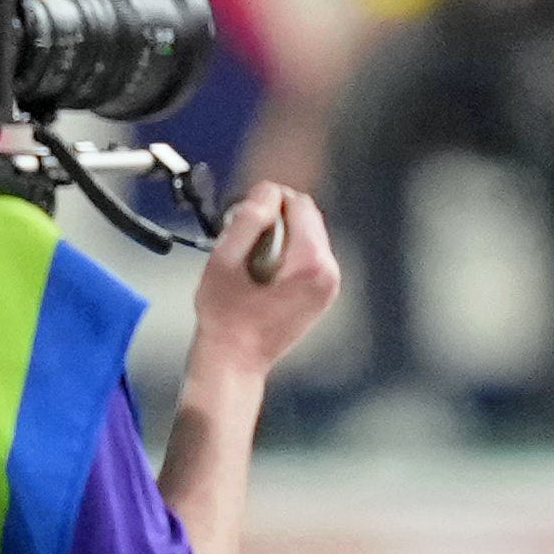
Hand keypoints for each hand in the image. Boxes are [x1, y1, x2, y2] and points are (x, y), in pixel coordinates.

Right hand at [192, 184, 342, 376]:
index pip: (299, 204)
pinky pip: (309, 257)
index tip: (242, 215)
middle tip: (242, 234)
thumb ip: (248, 220)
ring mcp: (330, 286)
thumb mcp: (225, 260)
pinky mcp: (323, 295)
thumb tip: (267, 191)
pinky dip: (287, 253)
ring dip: (280, 234)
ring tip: (249, 255)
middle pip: (308, 218)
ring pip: (309, 236)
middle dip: (276, 217)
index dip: (269, 199)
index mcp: (311, 262)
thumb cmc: (224, 316)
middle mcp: (330, 272)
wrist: (235, 362)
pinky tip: (262, 270)